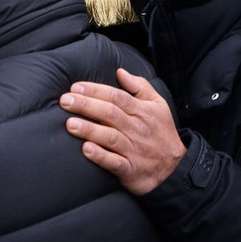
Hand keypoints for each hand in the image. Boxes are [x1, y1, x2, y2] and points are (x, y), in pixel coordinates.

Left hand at [60, 67, 185, 195]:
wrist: (174, 168)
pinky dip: (100, 156)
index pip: (116, 96)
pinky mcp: (130, 169)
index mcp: (142, 110)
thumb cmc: (162, 132)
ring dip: (89, 129)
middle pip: (110, 113)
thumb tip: (120, 72)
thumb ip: (139, 86)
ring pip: (110, 136)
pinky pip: (114, 162)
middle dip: (86, 105)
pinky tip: (86, 149)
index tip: (76, 87)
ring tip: (70, 124)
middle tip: (65, 100)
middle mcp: (137, 128)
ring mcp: (134, 149)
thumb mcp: (158, 104)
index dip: (96, 90)